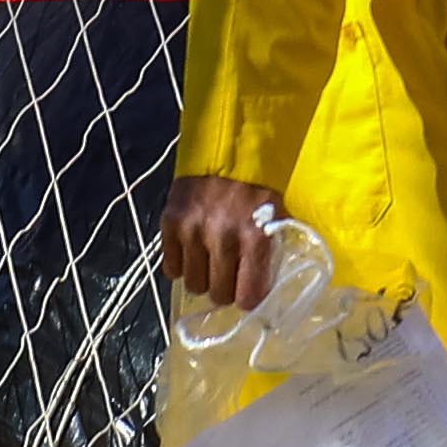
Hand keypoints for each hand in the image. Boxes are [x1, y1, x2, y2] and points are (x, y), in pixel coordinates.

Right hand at [157, 171, 288, 312]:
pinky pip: (171, 268)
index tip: (246, 290)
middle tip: (227, 272)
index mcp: (255, 237)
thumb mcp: (276, 217)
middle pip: (218, 295)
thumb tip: (260, 292)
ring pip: (193, 285)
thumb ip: (268, 254)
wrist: (227, 149)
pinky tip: (191, 250)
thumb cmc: (256, 189)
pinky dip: (181, 264)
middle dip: (224, 288)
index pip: (248, 296)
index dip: (247, 297)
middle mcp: (223, 237)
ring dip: (202, 277)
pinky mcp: (170, 224)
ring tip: (209, 259)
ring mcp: (193, 231)